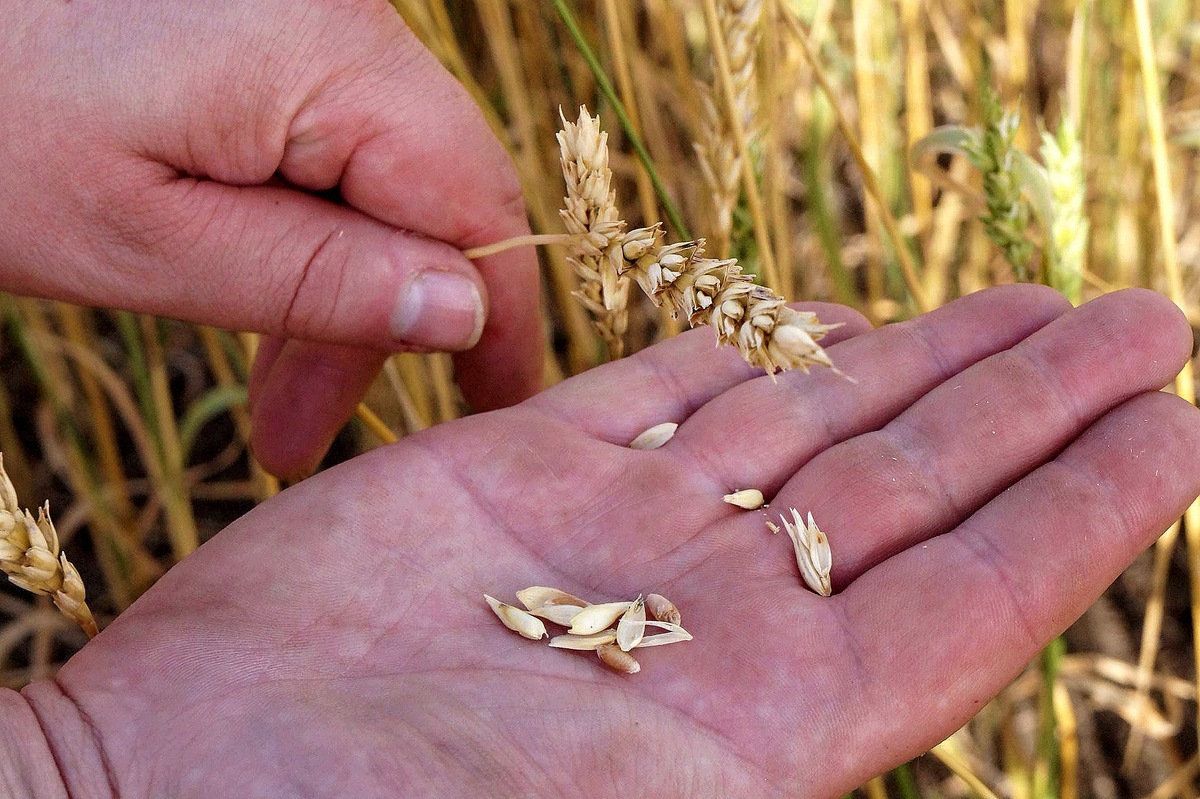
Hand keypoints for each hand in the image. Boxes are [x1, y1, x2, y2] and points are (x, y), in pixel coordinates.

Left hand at [0, 1, 540, 478]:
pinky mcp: (262, 33)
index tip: (493, 410)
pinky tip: (255, 299)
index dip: (500, 315)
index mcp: (327, 54)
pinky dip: (301, 235)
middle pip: (427, 195)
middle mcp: (341, 18)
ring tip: (269, 398)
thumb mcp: (145, 241)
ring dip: (334, 293)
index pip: (474, 199)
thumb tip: (463, 311)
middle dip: (380, 327)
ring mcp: (301, 18)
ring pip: (376, 181)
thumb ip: (317, 278)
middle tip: (302, 435)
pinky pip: (325, 148)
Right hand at [15, 286, 1199, 797]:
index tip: (1176, 429)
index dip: (1080, 513)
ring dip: (927, 360)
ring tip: (1037, 305)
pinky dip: (758, 348)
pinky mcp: (515, 469)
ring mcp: (614, 532)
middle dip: (1034, 404)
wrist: (170, 778)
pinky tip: (836, 322)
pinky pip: (668, 388)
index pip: (964, 599)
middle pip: (912, 488)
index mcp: (754, 730)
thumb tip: (851, 784)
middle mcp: (705, 619)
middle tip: (1144, 323)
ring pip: (811, 420)